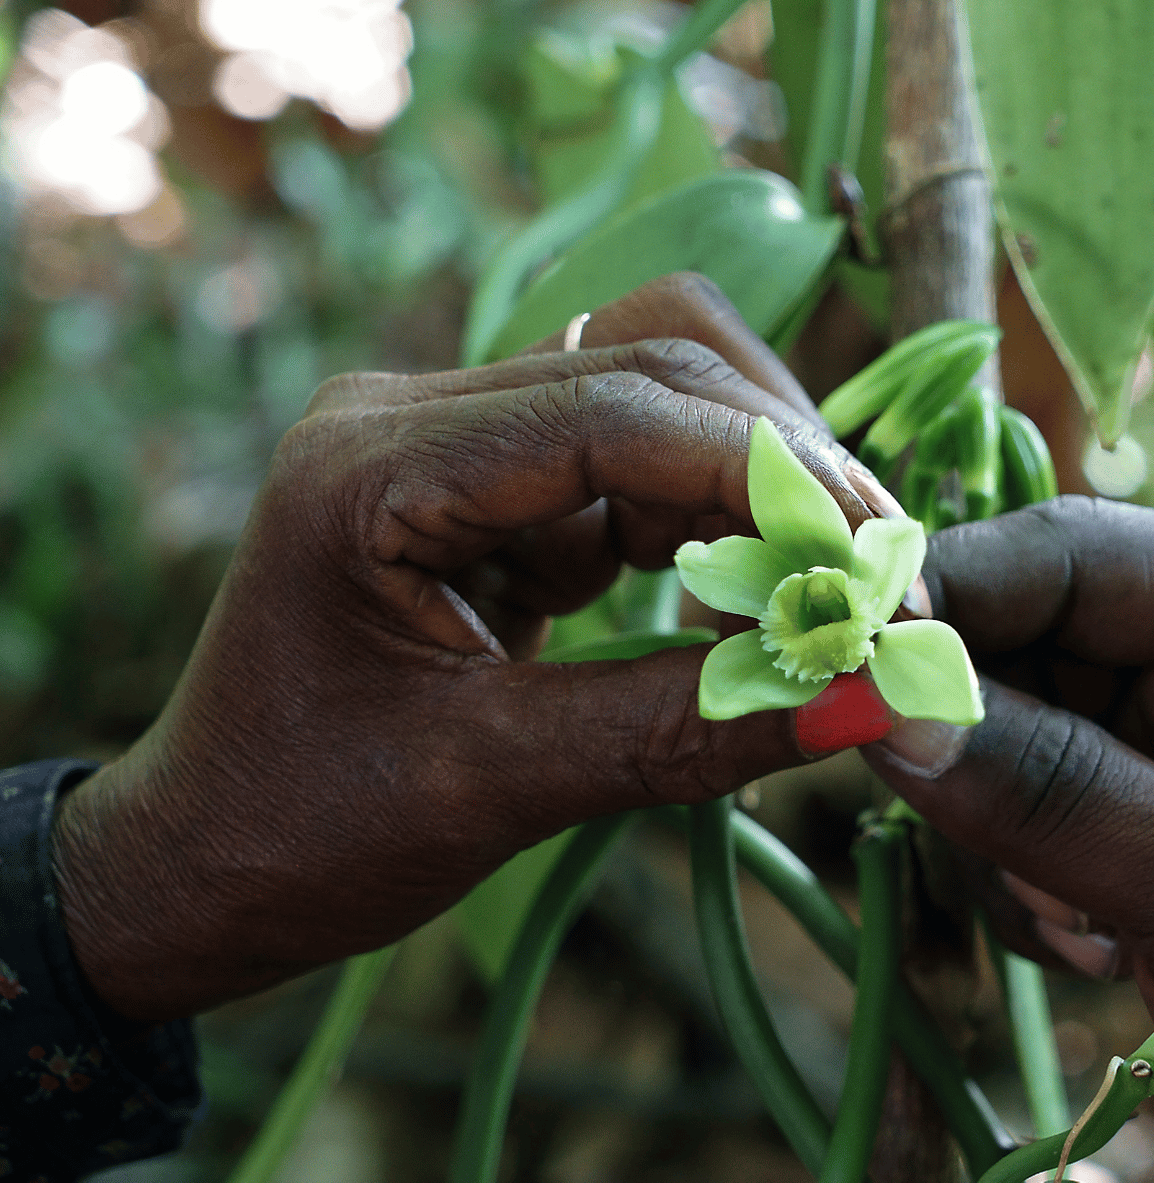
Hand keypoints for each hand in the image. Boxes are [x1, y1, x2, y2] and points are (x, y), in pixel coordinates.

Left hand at [52, 274, 903, 1022]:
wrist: (196, 865)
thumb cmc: (302, 835)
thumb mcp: (493, 787)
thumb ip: (681, 732)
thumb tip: (861, 701)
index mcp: (374, 467)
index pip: (614, 412)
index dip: (766, 475)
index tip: (881, 557)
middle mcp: (411, 417)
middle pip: (652, 364)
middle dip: (781, 468)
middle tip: (881, 579)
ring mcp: (452, 444)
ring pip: (658, 398)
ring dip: (753, 490)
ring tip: (818, 604)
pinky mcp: (491, 491)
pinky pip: (634, 470)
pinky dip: (709, 527)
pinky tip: (745, 609)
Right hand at [863, 496, 1153, 1181]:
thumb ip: (1051, 794)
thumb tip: (875, 705)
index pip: (1068, 553)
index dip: (942, 597)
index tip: (834, 668)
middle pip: (1027, 645)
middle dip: (977, 747)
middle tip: (973, 849)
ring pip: (1014, 742)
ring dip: (1011, 843)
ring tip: (1093, 937)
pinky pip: (1040, 821)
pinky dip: (1035, 890)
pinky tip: (1111, 958)